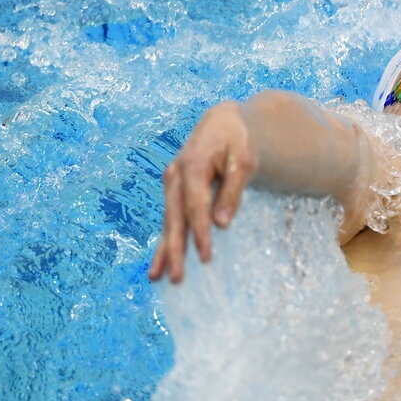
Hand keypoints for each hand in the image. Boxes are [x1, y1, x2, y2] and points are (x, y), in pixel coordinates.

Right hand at [148, 100, 256, 282]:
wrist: (222, 122)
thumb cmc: (238, 141)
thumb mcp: (244, 161)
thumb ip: (233, 191)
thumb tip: (221, 223)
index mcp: (192, 165)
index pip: (196, 207)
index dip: (201, 233)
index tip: (206, 257)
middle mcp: (175, 175)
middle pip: (175, 218)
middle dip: (175, 249)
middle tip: (177, 278)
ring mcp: (171, 183)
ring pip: (168, 221)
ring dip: (163, 250)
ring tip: (156, 277)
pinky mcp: (173, 190)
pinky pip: (169, 218)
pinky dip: (164, 240)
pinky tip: (158, 262)